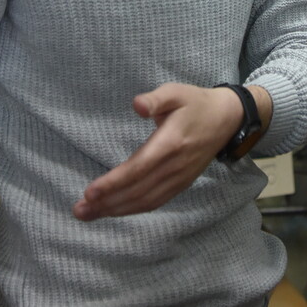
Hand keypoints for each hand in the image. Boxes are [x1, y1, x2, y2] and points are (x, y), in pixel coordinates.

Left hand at [73, 82, 259, 220]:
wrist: (227, 119)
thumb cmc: (195, 102)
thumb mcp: (176, 92)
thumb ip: (156, 99)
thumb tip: (137, 105)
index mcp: (171, 143)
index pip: (138, 169)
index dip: (113, 183)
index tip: (89, 191)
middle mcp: (175, 166)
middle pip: (137, 191)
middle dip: (107, 203)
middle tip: (79, 210)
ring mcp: (179, 178)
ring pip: (145, 201)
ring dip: (116, 210)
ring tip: (89, 214)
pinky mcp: (181, 184)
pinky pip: (155, 202)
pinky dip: (133, 209)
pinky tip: (114, 210)